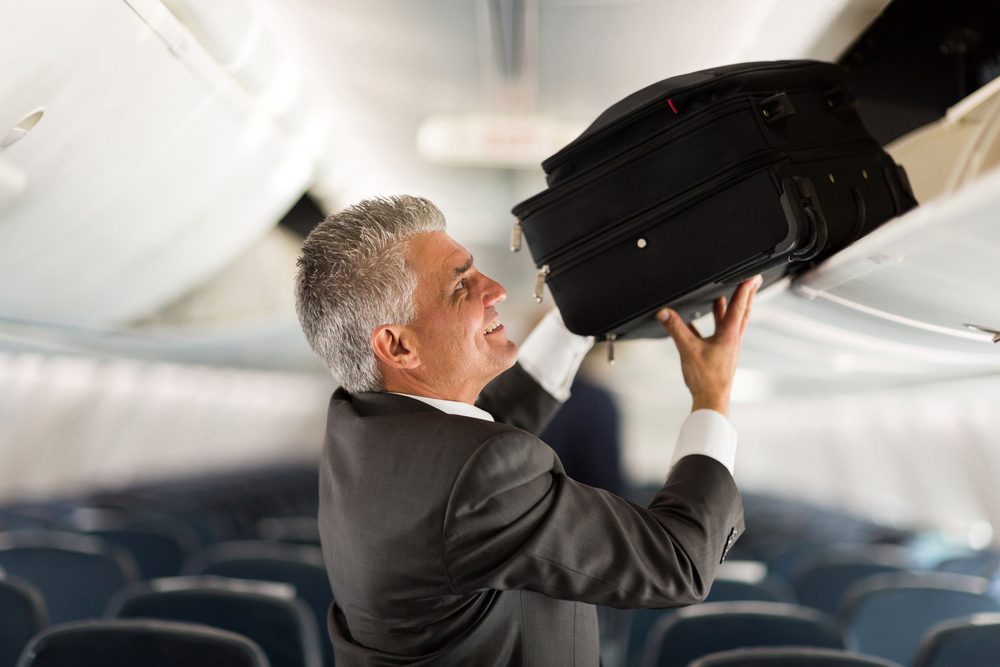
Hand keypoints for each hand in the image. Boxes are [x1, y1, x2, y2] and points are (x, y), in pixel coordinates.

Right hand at [657, 276, 761, 415]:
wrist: (712, 400)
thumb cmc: (706, 379)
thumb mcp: (688, 349)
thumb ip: (676, 329)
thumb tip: (665, 313)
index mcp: (729, 335)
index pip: (739, 306)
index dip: (745, 289)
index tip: (752, 275)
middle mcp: (732, 339)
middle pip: (742, 311)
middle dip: (746, 295)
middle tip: (751, 281)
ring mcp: (728, 347)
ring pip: (732, 321)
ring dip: (730, 307)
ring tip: (724, 296)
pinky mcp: (721, 354)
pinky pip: (719, 332)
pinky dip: (713, 324)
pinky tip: (700, 323)